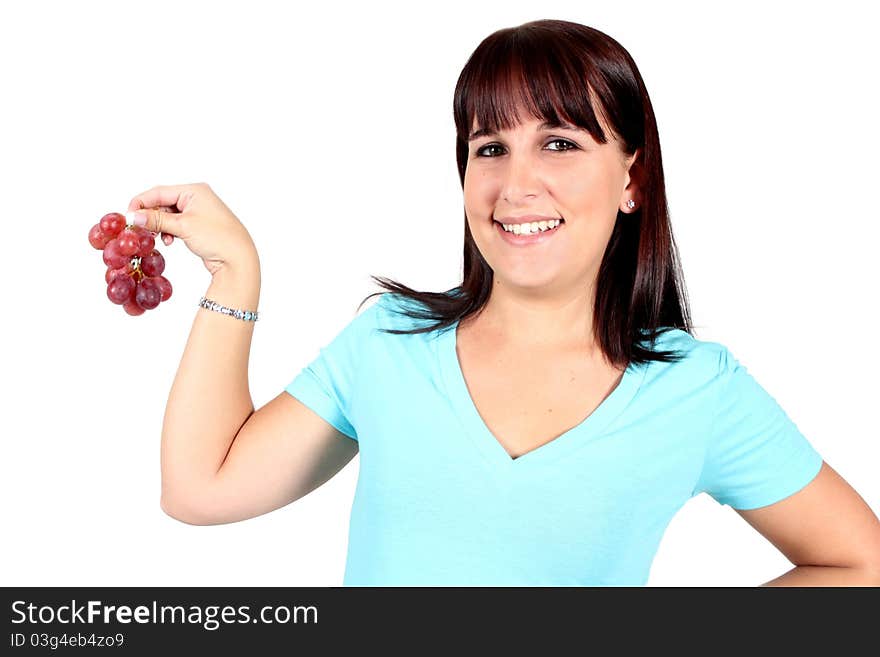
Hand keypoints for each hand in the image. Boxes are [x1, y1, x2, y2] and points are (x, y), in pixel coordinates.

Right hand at [126, 182, 257, 276]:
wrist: (238, 259)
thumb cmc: (216, 238)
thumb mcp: (183, 226)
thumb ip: (157, 220)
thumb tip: (133, 216)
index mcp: (195, 191)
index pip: (160, 191)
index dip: (141, 202)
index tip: (128, 215)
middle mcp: (198, 197)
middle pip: (163, 202)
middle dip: (152, 216)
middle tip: (141, 229)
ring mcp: (199, 211)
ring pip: (169, 214)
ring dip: (161, 225)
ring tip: (160, 237)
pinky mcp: (200, 225)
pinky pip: (178, 224)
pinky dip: (170, 231)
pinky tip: (171, 241)